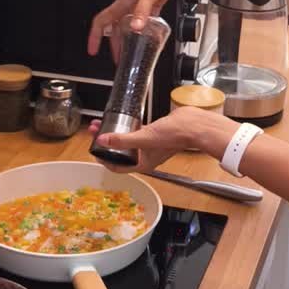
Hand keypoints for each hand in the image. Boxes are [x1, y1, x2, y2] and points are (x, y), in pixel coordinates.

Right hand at [86, 0, 209, 58]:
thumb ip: (142, 11)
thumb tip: (136, 28)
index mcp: (123, 3)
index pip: (102, 21)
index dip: (94, 36)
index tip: (92, 50)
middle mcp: (129, 5)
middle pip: (115, 29)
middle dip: (114, 45)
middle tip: (118, 59)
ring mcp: (139, 5)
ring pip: (128, 26)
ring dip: (128, 40)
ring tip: (132, 52)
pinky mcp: (151, 5)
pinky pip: (143, 21)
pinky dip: (144, 31)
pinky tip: (149, 37)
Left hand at [90, 107, 239, 173]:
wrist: (193, 125)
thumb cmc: (174, 136)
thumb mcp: (144, 138)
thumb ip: (122, 139)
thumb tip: (103, 140)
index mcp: (143, 163)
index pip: (117, 168)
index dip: (104, 160)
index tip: (94, 150)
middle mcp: (145, 156)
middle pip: (120, 153)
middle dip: (105, 143)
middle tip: (95, 132)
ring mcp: (149, 145)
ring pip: (126, 142)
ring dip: (114, 134)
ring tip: (102, 124)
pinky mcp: (153, 133)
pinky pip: (136, 133)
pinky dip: (127, 128)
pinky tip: (121, 120)